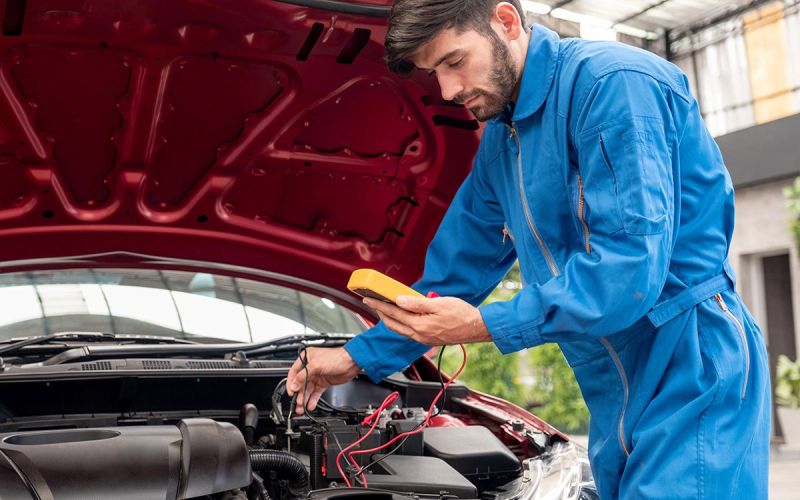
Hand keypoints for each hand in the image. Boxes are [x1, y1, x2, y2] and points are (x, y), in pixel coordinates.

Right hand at [286, 347, 360, 413]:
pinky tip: (310, 405)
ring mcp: (317, 376)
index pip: (294, 372)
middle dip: (298, 394)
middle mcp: (310, 367)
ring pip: (307, 389)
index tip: (291, 392)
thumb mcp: (316, 365)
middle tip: (296, 403)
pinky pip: (316, 393)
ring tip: (301, 407)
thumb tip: (294, 385)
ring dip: (304, 399)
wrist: (351, 362)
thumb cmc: (336, 358)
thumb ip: (303, 376)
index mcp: (306, 358)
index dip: (291, 383)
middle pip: (300, 383)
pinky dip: (312, 399)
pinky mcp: (323, 383)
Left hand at [363, 295, 490, 345]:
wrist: (476, 328)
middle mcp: (419, 335)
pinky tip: (401, 317)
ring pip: (399, 330)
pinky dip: (400, 324)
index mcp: (420, 325)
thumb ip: (417, 303)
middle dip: (380, 313)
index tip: (368, 299)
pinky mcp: (428, 340)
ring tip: (383, 309)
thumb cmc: (461, 314)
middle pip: (393, 324)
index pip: (394, 313)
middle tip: (372, 302)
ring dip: (390, 319)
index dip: (379, 305)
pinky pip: (408, 332)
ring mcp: (423, 339)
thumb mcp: (439, 303)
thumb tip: (399, 300)